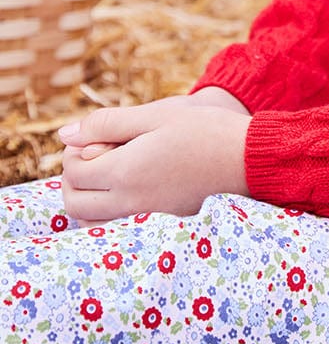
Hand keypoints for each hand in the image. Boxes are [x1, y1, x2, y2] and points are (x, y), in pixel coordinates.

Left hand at [59, 95, 250, 222]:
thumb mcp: (156, 114)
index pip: (73, 172)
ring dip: (88, 198)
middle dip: (73, 179)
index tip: (93, 138)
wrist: (249, 159)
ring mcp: (146, 220)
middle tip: (94, 155)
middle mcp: (130, 203)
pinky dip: (108, 213)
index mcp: (125, 171)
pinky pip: (117, 229)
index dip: (74, 152)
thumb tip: (64, 135)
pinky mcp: (161, 227)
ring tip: (109, 172)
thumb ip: (106, 124)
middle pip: (74, 203)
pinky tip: (129, 189)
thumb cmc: (205, 130)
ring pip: (92, 222)